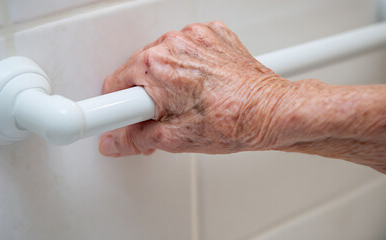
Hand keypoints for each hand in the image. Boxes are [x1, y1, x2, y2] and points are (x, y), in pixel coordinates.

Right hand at [99, 21, 291, 156]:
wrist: (272, 111)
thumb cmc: (234, 122)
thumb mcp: (176, 139)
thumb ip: (135, 138)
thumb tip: (114, 140)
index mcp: (156, 66)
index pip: (113, 86)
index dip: (114, 107)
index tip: (115, 117)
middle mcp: (172, 43)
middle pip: (137, 71)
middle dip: (144, 97)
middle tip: (165, 117)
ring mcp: (194, 36)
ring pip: (161, 60)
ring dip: (166, 81)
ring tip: (189, 102)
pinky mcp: (211, 34)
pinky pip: (185, 50)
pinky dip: (187, 67)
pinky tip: (201, 86)